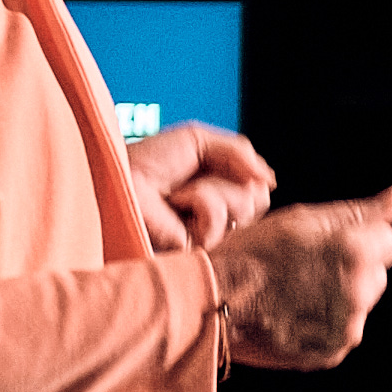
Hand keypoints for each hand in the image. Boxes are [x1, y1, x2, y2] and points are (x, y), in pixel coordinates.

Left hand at [123, 122, 275, 251]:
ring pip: (244, 207)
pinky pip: (222, 221)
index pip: (259, 188)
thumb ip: (240, 153)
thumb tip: (271, 180)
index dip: (243, 170)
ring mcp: (212, 237)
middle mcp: (221, 218)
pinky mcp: (201, 251)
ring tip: (179, 194)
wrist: (121, 177)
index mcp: (222, 193)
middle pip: (258, 198)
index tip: (210, 163)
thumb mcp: (199, 140)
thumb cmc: (150, 160)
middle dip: (226, 178)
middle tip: (192, 179)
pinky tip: (177, 207)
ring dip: (209, 189)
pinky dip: (201, 203)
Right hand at [210, 188, 391, 369]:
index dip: (358, 239)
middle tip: (306, 268)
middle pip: (376, 275)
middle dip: (353, 270)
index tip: (327, 244)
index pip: (387, 241)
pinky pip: (341, 331)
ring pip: (360, 305)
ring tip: (295, 292)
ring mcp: (346, 328)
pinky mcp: (332, 353)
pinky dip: (324, 323)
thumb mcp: (301, 220)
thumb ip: (356, 212)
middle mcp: (358, 293)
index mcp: (354, 252)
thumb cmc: (253, 253)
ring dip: (340, 298)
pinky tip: (293, 313)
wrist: (211, 302)